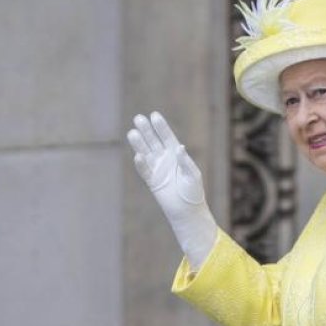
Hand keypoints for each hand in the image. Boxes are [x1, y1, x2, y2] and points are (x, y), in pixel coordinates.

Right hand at [126, 112, 217, 269]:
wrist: (187, 210)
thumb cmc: (193, 191)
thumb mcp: (192, 174)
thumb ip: (184, 161)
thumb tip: (179, 147)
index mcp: (176, 154)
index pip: (166, 137)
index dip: (160, 126)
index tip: (154, 115)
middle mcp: (165, 159)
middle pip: (153, 141)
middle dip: (146, 130)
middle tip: (138, 118)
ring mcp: (157, 169)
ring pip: (146, 153)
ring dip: (139, 144)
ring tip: (132, 132)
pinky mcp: (152, 181)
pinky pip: (144, 170)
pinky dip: (140, 164)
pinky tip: (137, 155)